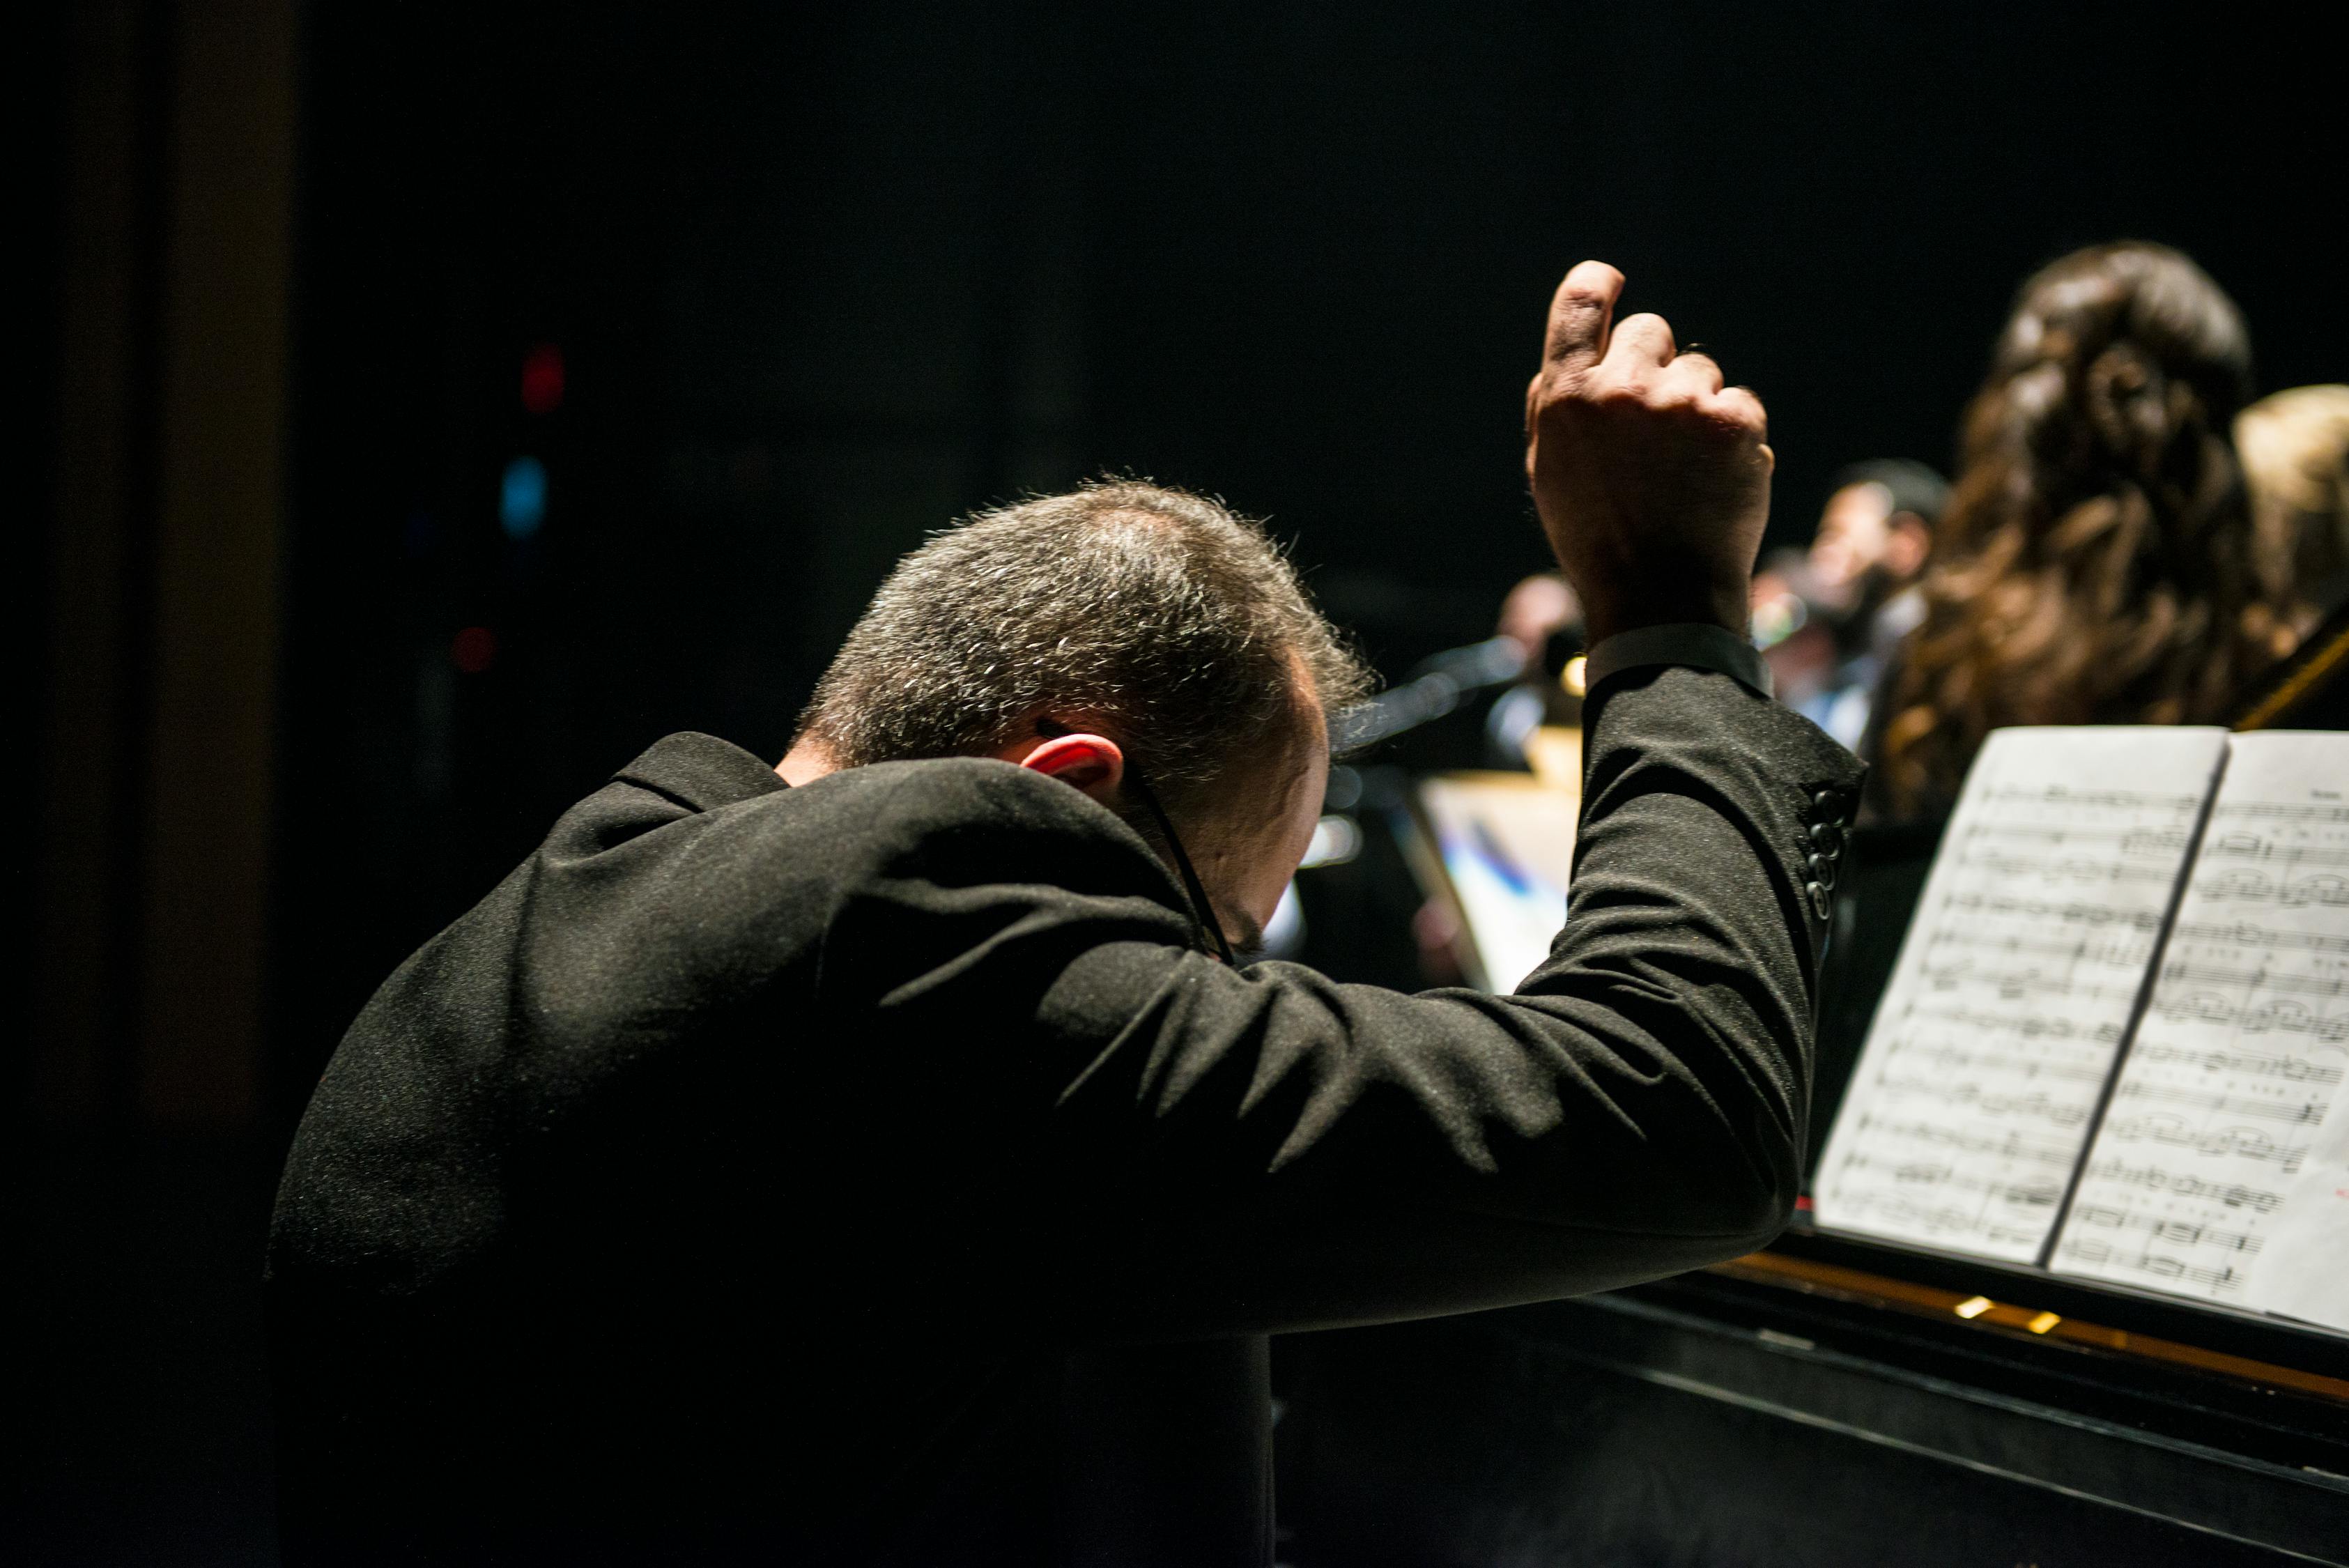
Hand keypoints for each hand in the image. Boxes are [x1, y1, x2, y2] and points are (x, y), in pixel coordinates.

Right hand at [1524, 261, 1772, 645]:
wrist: (1661, 598)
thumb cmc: (1598, 540)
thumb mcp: (1551, 473)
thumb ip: (1558, 407)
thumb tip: (1581, 352)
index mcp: (1565, 401)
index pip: (1579, 307)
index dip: (1595, 284)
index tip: (1609, 279)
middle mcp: (1620, 390)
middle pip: (1650, 330)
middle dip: (1654, 364)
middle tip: (1654, 426)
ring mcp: (1680, 402)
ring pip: (1699, 371)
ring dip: (1696, 407)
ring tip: (1684, 471)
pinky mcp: (1734, 420)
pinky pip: (1739, 404)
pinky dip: (1733, 437)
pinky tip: (1716, 481)